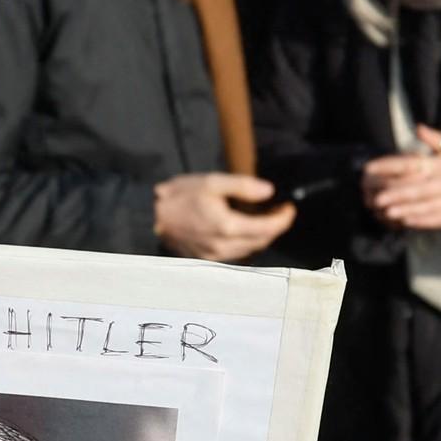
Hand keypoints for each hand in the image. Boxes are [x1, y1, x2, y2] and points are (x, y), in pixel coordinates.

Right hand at [154, 172, 296, 260]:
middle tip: (280, 211)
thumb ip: (242, 186)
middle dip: (276, 227)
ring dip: (262, 236)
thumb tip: (269, 191)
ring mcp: (216, 257)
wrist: (151, 215)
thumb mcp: (212, 181)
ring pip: (251, 250)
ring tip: (265, 219)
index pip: (267, 228)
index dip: (283, 219)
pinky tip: (245, 230)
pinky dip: (247, 243)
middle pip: (262, 242)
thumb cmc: (181, 195)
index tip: (290, 207)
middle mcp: (224, 247)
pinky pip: (237, 254)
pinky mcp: (209, 259)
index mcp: (227, 227)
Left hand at [360, 127, 440, 230]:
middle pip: (418, 189)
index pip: (411, 164)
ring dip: (407, 210)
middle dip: (397, 194)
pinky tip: (407, 222)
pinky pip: (437, 218)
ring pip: (426, 206)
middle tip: (378, 199)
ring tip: (389, 213)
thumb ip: (434, 137)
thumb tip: (417, 127)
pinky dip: (423, 221)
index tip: (371, 168)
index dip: (390, 166)